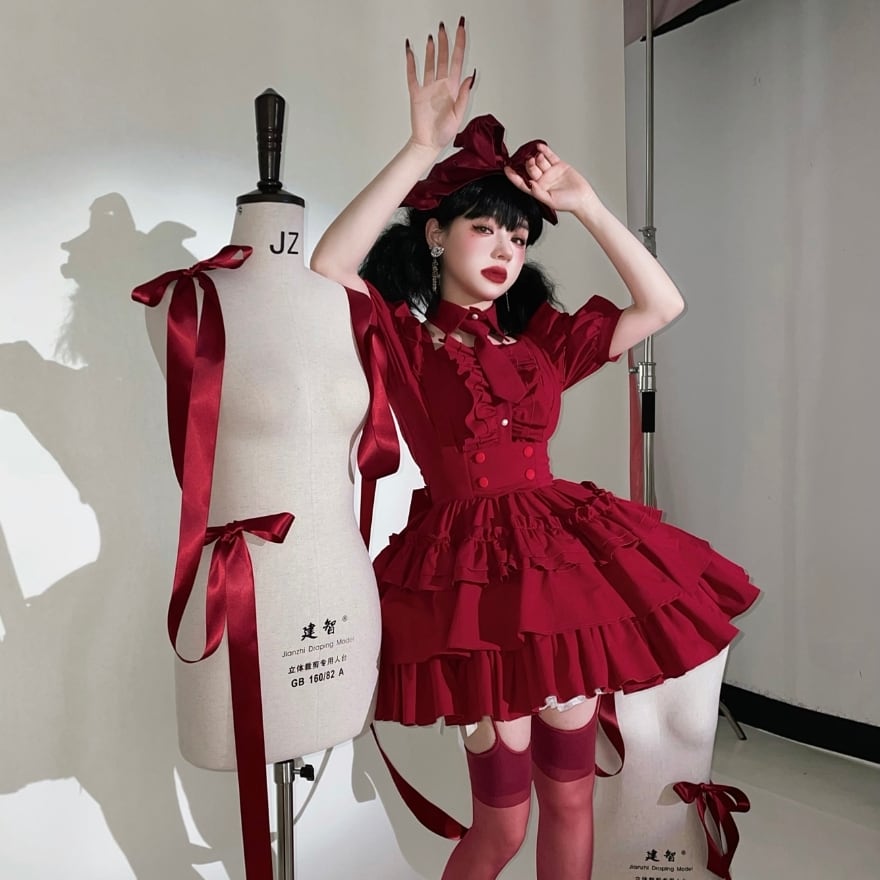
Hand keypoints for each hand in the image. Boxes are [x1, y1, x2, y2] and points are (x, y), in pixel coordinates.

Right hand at [406, 19, 473, 151]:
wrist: (428, 144)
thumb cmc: (444, 134)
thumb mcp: (459, 116)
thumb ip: (464, 96)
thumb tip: (470, 77)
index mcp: (453, 89)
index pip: (458, 60)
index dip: (460, 43)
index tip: (461, 29)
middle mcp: (441, 85)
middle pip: (443, 58)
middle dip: (444, 41)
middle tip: (443, 26)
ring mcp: (428, 88)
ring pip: (430, 63)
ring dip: (430, 49)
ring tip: (431, 36)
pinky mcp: (416, 94)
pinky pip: (413, 75)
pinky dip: (411, 62)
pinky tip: (410, 51)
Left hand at [504, 144, 598, 215]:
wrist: (582, 198)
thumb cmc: (567, 203)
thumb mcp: (550, 201)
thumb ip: (539, 193)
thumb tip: (530, 184)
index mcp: (537, 190)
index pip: (522, 182)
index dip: (513, 176)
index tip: (506, 169)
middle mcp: (542, 180)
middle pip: (530, 169)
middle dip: (528, 164)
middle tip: (529, 160)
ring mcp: (550, 172)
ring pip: (539, 161)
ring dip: (536, 156)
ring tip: (537, 155)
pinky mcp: (558, 165)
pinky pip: (550, 156)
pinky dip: (545, 151)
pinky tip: (540, 147)